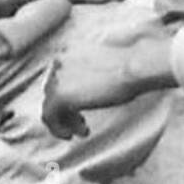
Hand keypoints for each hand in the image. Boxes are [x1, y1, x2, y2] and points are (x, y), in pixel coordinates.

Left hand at [41, 12, 174, 139]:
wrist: (134, 68)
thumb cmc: (129, 65)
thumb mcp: (101, 64)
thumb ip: (86, 72)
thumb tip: (83, 90)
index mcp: (68, 49)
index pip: (58, 76)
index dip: (68, 94)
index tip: (78, 105)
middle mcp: (59, 61)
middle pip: (53, 90)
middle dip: (66, 108)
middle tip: (80, 121)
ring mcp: (58, 77)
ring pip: (50, 104)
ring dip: (64, 120)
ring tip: (80, 130)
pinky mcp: (60, 95)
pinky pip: (49, 116)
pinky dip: (58, 128)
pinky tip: (71, 134)